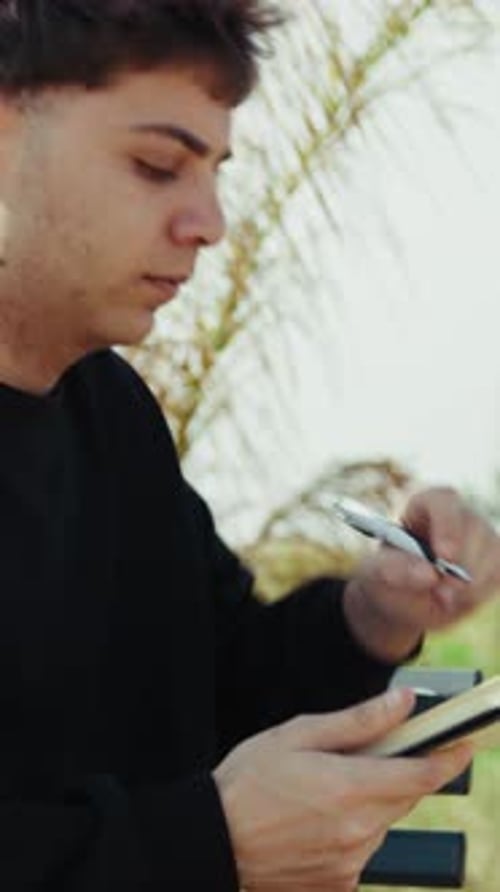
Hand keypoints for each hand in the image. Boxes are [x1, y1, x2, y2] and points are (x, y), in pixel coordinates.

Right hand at [214, 687, 472, 891]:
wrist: (212, 840)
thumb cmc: (248, 781)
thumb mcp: (299, 734)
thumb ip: (359, 720)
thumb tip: (403, 703)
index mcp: (350, 787)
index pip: (423, 774)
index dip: (450, 757)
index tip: (463, 743)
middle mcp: (359, 831)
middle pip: (406, 796)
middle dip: (400, 771)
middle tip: (369, 754)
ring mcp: (351, 862)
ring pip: (384, 821)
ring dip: (372, 800)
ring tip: (326, 788)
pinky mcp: (339, 883)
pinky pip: (363, 849)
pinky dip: (353, 829)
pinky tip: (317, 819)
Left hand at [344, 486, 499, 661]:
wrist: (404, 596)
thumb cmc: (389, 574)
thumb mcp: (379, 571)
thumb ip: (396, 569)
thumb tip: (429, 574)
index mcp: (424, 504)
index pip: (442, 502)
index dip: (447, 527)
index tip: (444, 557)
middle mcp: (456, 513)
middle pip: (474, 527)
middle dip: (461, 565)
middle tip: (442, 595)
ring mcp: (479, 533)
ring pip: (492, 551)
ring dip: (470, 584)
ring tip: (441, 599)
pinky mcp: (493, 557)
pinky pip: (498, 573)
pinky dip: (480, 593)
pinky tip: (456, 599)